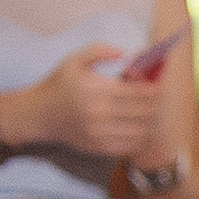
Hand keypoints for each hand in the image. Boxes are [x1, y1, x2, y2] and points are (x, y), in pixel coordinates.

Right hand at [21, 48, 159, 159]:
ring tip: (150, 111)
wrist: (38, 115)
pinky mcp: (98, 147)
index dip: (155, 88)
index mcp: (97, 90)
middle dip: (156, 103)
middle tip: (158, 97)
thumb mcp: (73, 60)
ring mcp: (99, 133)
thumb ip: (98, 51)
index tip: (160, 84)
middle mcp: (100, 113)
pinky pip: (130, 145)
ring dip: (151, 120)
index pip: (139, 92)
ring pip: (141, 129)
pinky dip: (140, 136)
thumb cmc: (58, 85)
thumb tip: (123, 53)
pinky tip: (138, 126)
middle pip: (144, 111)